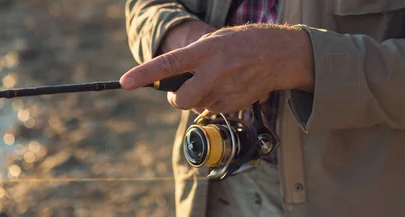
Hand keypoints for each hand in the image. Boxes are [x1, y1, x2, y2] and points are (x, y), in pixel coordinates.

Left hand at [120, 24, 313, 112]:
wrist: (279, 55)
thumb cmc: (244, 43)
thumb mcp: (215, 41)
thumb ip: (194, 58)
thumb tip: (176, 78)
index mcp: (205, 51)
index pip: (168, 64)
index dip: (144, 74)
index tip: (125, 82)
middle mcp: (213, 72)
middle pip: (181, 101)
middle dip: (177, 100)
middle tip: (181, 92)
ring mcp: (225, 90)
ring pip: (198, 107)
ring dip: (200, 99)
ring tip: (217, 82)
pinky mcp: (235, 104)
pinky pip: (214, 110)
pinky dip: (215, 103)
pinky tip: (228, 88)